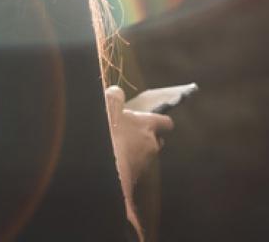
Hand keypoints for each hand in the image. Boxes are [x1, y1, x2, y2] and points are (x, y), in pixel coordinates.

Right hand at [105, 86, 173, 236]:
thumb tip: (116, 91)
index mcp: (147, 125)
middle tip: (132, 135)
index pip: (165, 122)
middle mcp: (151, 144)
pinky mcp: (136, 176)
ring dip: (138, 153)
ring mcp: (145, 162)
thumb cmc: (109, 134)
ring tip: (121, 151)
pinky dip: (130, 166)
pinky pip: (137, 169)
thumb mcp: (109, 110)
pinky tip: (117, 163)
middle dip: (148, 138)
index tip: (157, 122)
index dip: (161, 121)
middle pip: (157, 140)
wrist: (103, 165)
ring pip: (147, 155)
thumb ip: (114, 98)